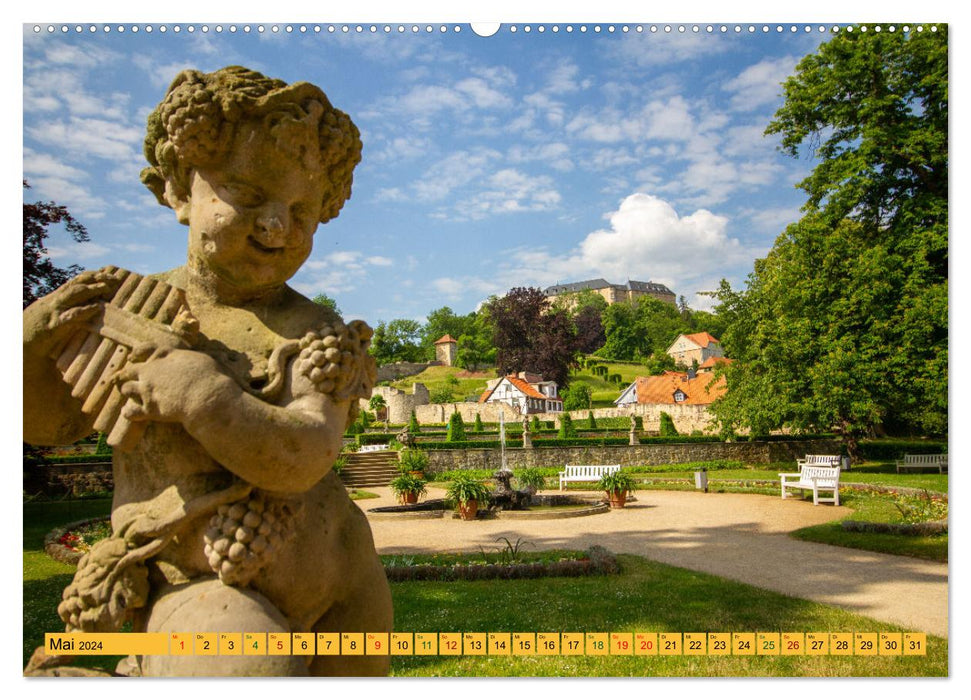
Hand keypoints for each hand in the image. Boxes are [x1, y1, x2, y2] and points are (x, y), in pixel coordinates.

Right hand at [24, 268, 121, 355]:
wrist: (18, 346)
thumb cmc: (37, 335)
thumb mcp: (53, 319)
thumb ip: (68, 313)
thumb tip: (90, 310)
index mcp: (55, 299)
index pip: (75, 282)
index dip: (91, 276)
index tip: (106, 272)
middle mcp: (54, 301)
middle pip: (77, 283)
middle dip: (96, 278)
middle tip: (114, 278)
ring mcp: (53, 311)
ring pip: (73, 294)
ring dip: (92, 289)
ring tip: (107, 287)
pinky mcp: (52, 325)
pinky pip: (70, 315)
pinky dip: (84, 310)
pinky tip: (96, 308)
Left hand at [113, 348, 229, 425]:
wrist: (207, 399)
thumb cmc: (212, 379)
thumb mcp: (207, 361)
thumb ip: (198, 359)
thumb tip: (210, 358)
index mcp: (168, 356)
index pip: (148, 348)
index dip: (139, 352)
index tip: (133, 355)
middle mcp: (153, 371)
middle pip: (132, 369)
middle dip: (129, 373)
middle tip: (128, 376)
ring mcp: (148, 389)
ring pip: (127, 388)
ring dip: (128, 390)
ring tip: (130, 393)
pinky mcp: (150, 409)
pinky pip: (131, 412)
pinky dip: (129, 413)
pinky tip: (129, 413)